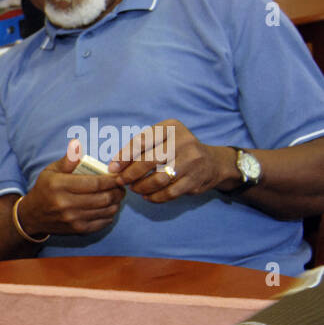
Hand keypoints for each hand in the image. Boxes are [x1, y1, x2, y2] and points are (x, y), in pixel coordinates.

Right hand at [20, 139, 124, 235]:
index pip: (95, 183)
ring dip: (116, 203)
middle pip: (104, 198)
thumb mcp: (50, 171)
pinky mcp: (77, 230)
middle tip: (120, 186)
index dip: (112, 179)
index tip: (118, 176)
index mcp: (59, 186)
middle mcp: (65, 204)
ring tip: (116, 195)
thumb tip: (77, 144)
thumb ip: (67, 160)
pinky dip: (110, 215)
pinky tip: (108, 208)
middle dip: (117, 191)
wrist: (32, 216)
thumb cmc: (44, 189)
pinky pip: (102, 223)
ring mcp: (72, 219)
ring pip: (106, 211)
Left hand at [111, 119, 238, 200]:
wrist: (212, 162)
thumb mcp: (161, 141)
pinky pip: (169, 193)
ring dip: (141, 188)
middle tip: (121, 182)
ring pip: (157, 179)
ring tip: (135, 189)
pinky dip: (154, 197)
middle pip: (148, 161)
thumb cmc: (176, 151)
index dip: (124, 157)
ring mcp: (191, 160)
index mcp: (171, 127)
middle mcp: (183, 141)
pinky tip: (148, 196)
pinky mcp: (195, 178)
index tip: (112, 169)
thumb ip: (138, 149)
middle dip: (130, 175)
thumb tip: (113, 167)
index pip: (142, 141)